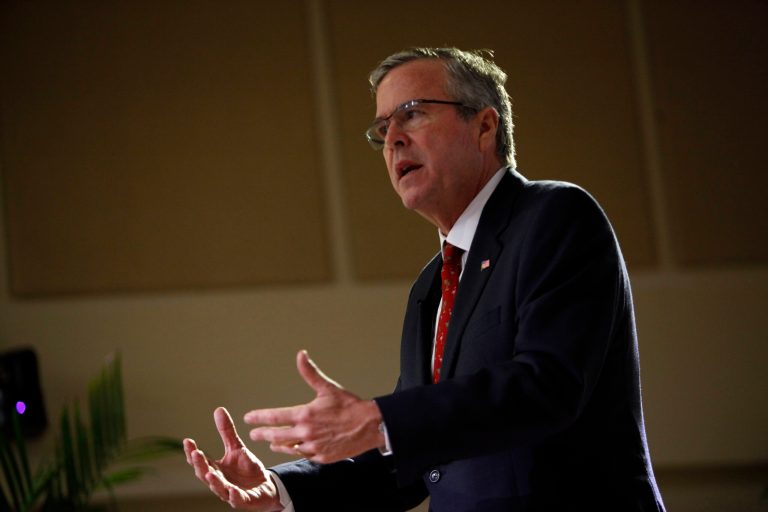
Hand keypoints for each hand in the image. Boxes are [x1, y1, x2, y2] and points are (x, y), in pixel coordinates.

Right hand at [184, 407, 281, 510]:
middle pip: (205, 474)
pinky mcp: (245, 500)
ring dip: (214, 481)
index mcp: (216, 469)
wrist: (265, 486)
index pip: (200, 461)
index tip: (187, 441)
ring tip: (209, 473)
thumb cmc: (246, 469)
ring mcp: (231, 492)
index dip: (192, 452)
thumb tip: (218, 409)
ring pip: (219, 488)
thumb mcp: (237, 447)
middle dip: (200, 465)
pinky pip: (238, 500)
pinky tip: (232, 491)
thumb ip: (226, 432)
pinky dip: (234, 496)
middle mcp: (220, 481)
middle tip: (195, 453)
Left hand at [244, 350, 384, 463]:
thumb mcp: (328, 388)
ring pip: (288, 448)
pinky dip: (296, 451)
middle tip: (253, 434)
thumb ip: (310, 373)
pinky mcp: (321, 457)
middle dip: (262, 435)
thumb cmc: (349, 405)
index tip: (248, 418)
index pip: (274, 417)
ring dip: (277, 445)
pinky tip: (293, 448)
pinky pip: (303, 455)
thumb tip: (300, 354)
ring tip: (271, 443)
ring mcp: (313, 447)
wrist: (370, 426)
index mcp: (305, 415)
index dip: (258, 418)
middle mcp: (305, 433)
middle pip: (276, 436)